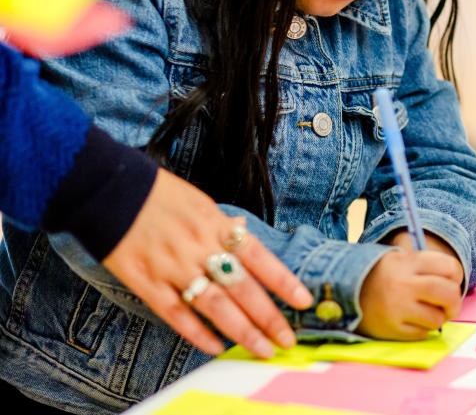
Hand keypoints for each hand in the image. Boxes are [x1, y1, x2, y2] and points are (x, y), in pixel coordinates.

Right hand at [103, 169, 311, 357]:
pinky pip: (176, 313)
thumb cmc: (158, 195)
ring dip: (241, 331)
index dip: (283, 281)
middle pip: (242, 287)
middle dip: (268, 316)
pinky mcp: (146, 282)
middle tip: (287, 340)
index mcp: (215, 224)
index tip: (304, 302)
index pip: (259, 257)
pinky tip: (216, 347)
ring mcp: (172, 267)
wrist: (107, 190)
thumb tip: (244, 235)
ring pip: (214, 305)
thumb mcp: (199, 202)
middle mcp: (199, 247)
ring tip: (261, 349)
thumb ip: (222, 225)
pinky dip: (197, 332)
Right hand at [357, 231, 462, 339]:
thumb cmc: (381, 275)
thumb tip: (456, 282)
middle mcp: (404, 284)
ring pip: (437, 318)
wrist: (344, 292)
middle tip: (449, 307)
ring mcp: (398, 308)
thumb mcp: (400, 259)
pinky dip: (422, 329)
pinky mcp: (392, 330)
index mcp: (408, 261)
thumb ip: (426, 266)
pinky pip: (422, 333)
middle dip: (454, 303)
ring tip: (424, 313)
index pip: (450, 267)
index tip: (452, 282)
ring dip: (436, 318)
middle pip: (448, 294)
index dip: (457, 277)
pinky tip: (411, 321)